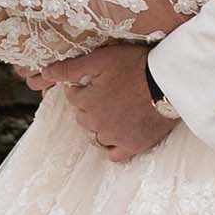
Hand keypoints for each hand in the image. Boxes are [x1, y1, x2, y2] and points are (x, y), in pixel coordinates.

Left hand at [25, 41, 177, 161]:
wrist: (170, 82)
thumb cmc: (136, 66)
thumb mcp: (101, 59)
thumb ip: (71, 67)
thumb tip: (45, 72)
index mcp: (87, 102)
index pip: (73, 97)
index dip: (83, 87)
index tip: (97, 80)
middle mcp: (96, 123)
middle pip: (82, 117)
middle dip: (89, 106)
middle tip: (108, 93)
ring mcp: (114, 137)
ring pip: (95, 136)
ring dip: (99, 125)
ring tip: (115, 111)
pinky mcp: (133, 146)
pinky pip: (113, 155)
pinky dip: (112, 147)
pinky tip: (117, 135)